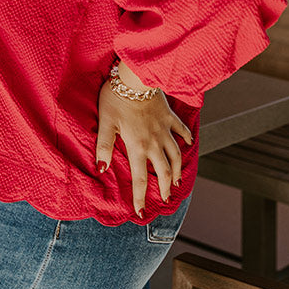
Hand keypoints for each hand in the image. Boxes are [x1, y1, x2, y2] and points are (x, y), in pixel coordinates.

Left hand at [95, 63, 191, 217]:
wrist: (136, 76)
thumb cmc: (117, 98)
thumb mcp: (105, 123)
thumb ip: (103, 146)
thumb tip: (101, 169)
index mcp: (137, 146)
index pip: (140, 178)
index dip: (140, 197)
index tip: (140, 212)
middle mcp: (154, 141)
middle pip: (163, 171)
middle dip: (164, 188)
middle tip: (165, 200)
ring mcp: (164, 129)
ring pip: (176, 155)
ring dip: (177, 170)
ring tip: (176, 182)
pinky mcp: (169, 115)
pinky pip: (181, 130)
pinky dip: (186, 138)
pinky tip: (188, 143)